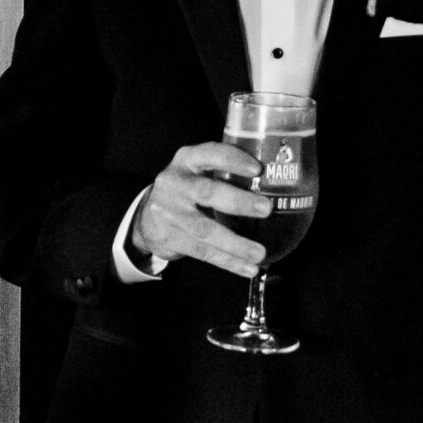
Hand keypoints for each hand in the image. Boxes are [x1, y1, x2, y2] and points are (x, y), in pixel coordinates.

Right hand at [131, 142, 271, 277]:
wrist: (147, 217)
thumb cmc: (186, 190)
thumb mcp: (197, 171)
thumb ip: (224, 171)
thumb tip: (275, 181)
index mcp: (186, 160)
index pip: (209, 154)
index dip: (232, 160)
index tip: (257, 169)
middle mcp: (175, 183)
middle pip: (206, 192)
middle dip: (238, 202)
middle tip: (266, 209)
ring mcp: (169, 212)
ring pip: (205, 230)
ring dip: (235, 244)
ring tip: (259, 253)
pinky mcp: (170, 238)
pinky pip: (203, 252)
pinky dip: (228, 261)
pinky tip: (248, 268)